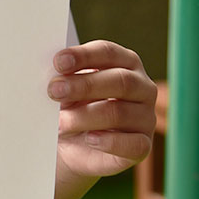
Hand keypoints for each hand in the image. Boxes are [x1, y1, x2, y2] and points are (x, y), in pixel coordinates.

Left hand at [48, 39, 156, 198]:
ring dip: (84, 117)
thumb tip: (53, 75)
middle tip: (54, 90)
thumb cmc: (70, 105)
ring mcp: (145, 117)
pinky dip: (108, 141)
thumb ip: (63, 77)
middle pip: (120, 81)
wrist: (70, 144)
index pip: (108, 52)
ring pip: (119, 113)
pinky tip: (89, 138)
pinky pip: (132, 144)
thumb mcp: (65, 88)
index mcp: (124, 62)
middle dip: (84, 85)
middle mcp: (141, 87)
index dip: (83, 56)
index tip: (58, 62)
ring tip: (60, 122)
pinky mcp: (143, 145)